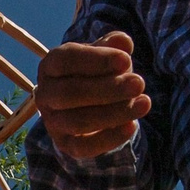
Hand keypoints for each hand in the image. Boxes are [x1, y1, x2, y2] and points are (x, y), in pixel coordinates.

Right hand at [35, 34, 151, 162]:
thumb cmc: (97, 72)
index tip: (126, 60)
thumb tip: (122, 42)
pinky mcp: (65, 144)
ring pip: (78, 122)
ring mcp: (52, 122)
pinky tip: (132, 126)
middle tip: (140, 83)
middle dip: (108, 89)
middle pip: (70, 93)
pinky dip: (109, 138)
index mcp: (50, 66)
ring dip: (114, 113)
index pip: (66, 60)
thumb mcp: (104, 54)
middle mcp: (45, 94)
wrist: (89, 104)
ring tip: (144, 103)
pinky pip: (84, 147)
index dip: (96, 60)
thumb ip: (112, 46)